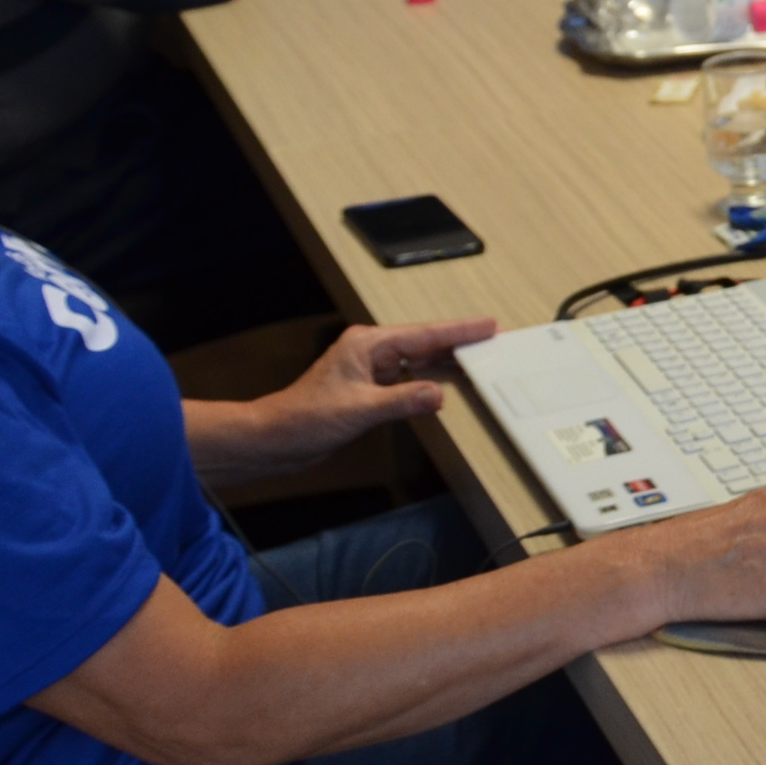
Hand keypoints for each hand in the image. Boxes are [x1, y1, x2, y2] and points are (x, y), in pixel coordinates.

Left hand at [195, 318, 496, 483]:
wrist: (276, 439)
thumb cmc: (304, 419)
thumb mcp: (360, 410)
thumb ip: (402, 401)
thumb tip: (437, 394)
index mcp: (366, 345)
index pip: (423, 335)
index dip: (457, 331)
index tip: (485, 326)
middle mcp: (369, 352)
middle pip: (423, 343)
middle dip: (456, 341)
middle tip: (490, 339)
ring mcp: (368, 371)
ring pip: (416, 361)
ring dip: (444, 361)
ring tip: (475, 358)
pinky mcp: (367, 390)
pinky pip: (406, 380)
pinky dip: (427, 382)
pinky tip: (443, 385)